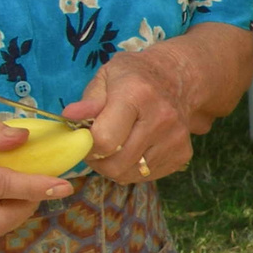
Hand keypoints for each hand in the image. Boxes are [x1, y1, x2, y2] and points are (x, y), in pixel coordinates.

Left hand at [64, 45, 202, 185]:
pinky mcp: (183, 155)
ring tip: (117, 146)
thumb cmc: (135, 76)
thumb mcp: (107, 77)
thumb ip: (89, 100)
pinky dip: (134, 168)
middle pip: (115, 164)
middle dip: (98, 160)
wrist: (179, 78)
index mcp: (138, 95)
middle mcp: (161, 118)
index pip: (104, 140)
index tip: (85, 137)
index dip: (86, 144)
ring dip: (115, 166)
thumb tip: (69, 116)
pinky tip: (136, 148)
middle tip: (97, 146)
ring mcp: (176, 139)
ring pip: (129, 175)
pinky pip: (146, 176)